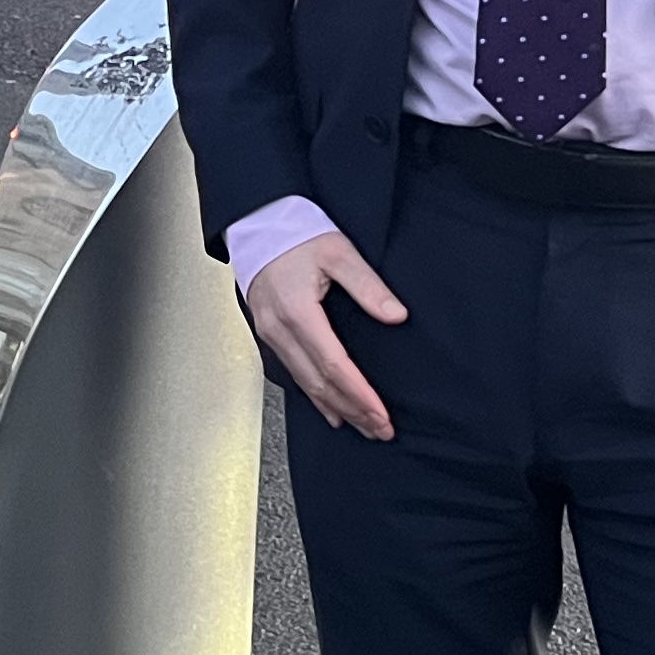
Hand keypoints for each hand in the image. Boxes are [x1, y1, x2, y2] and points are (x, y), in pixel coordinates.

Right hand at [240, 230, 406, 439]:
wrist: (257, 224)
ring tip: (363, 426)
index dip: (359, 393)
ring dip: (336, 408)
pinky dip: (315, 396)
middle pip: (319, 383)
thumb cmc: (296, 234)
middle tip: (380, 430)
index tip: (381, 413)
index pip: (334, 365)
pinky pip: (293, 373)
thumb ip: (368, 285)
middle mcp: (279, 329)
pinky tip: (331, 410)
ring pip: (304, 383)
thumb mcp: (338, 252)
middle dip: (353, 410)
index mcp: (297, 311)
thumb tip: (396, 314)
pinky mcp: (268, 333)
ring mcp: (270, 334)